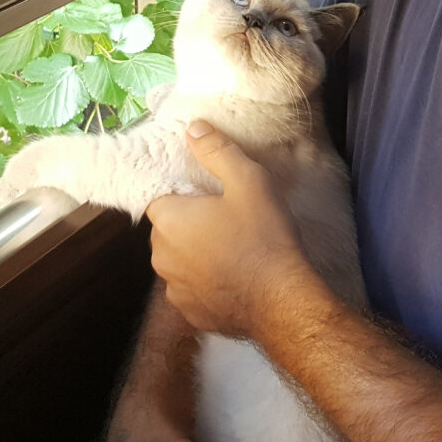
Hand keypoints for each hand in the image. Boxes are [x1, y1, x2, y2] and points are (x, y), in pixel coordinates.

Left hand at [146, 120, 317, 336]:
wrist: (282, 301)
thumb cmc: (264, 238)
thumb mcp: (248, 182)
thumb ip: (217, 151)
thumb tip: (193, 128)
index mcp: (169, 221)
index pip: (160, 198)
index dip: (183, 195)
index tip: (208, 198)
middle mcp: (161, 257)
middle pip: (168, 230)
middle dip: (189, 224)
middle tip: (226, 222)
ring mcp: (174, 289)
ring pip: (179, 261)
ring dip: (196, 254)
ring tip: (232, 252)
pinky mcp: (189, 313)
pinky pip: (191, 289)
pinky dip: (204, 282)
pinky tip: (232, 279)